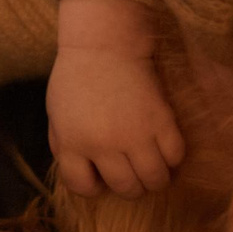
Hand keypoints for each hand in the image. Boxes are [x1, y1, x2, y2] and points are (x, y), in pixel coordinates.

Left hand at [47, 0, 185, 196]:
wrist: (104, 42)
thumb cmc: (76, 75)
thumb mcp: (57, 112)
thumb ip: (65, 145)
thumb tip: (84, 174)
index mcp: (72, 141)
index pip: (82, 188)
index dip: (92, 185)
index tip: (99, 174)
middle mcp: (104, 143)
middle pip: (126, 188)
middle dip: (130, 186)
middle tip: (132, 171)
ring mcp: (135, 133)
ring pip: (155, 179)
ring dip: (154, 177)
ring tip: (150, 163)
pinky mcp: (161, 120)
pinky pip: (175, 156)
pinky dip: (171, 156)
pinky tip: (162, 144)